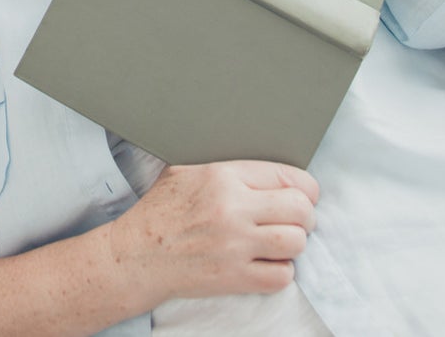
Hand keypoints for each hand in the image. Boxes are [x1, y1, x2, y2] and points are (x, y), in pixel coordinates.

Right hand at [109, 161, 317, 304]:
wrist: (138, 254)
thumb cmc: (161, 210)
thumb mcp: (186, 170)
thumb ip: (226, 167)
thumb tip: (263, 168)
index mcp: (223, 176)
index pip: (288, 176)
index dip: (305, 188)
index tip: (304, 195)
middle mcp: (233, 209)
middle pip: (300, 209)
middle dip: (305, 215)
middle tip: (297, 219)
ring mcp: (235, 246)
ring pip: (296, 242)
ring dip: (295, 243)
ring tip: (282, 241)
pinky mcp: (234, 278)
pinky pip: (281, 276)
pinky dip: (282, 271)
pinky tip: (268, 263)